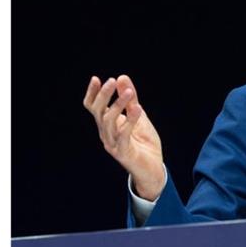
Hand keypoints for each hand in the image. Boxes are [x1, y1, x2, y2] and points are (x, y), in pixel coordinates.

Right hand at [83, 75, 164, 199]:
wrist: (152, 168)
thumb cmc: (143, 143)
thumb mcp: (138, 116)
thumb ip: (130, 99)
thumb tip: (122, 78)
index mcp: (107, 124)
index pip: (93, 107)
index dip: (92, 94)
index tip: (96, 79)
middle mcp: (106, 133)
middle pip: (98, 112)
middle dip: (104, 95)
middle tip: (112, 81)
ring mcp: (112, 143)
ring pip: (109, 121)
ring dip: (118, 105)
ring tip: (129, 92)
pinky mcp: (123, 152)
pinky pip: (124, 135)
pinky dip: (130, 121)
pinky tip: (138, 109)